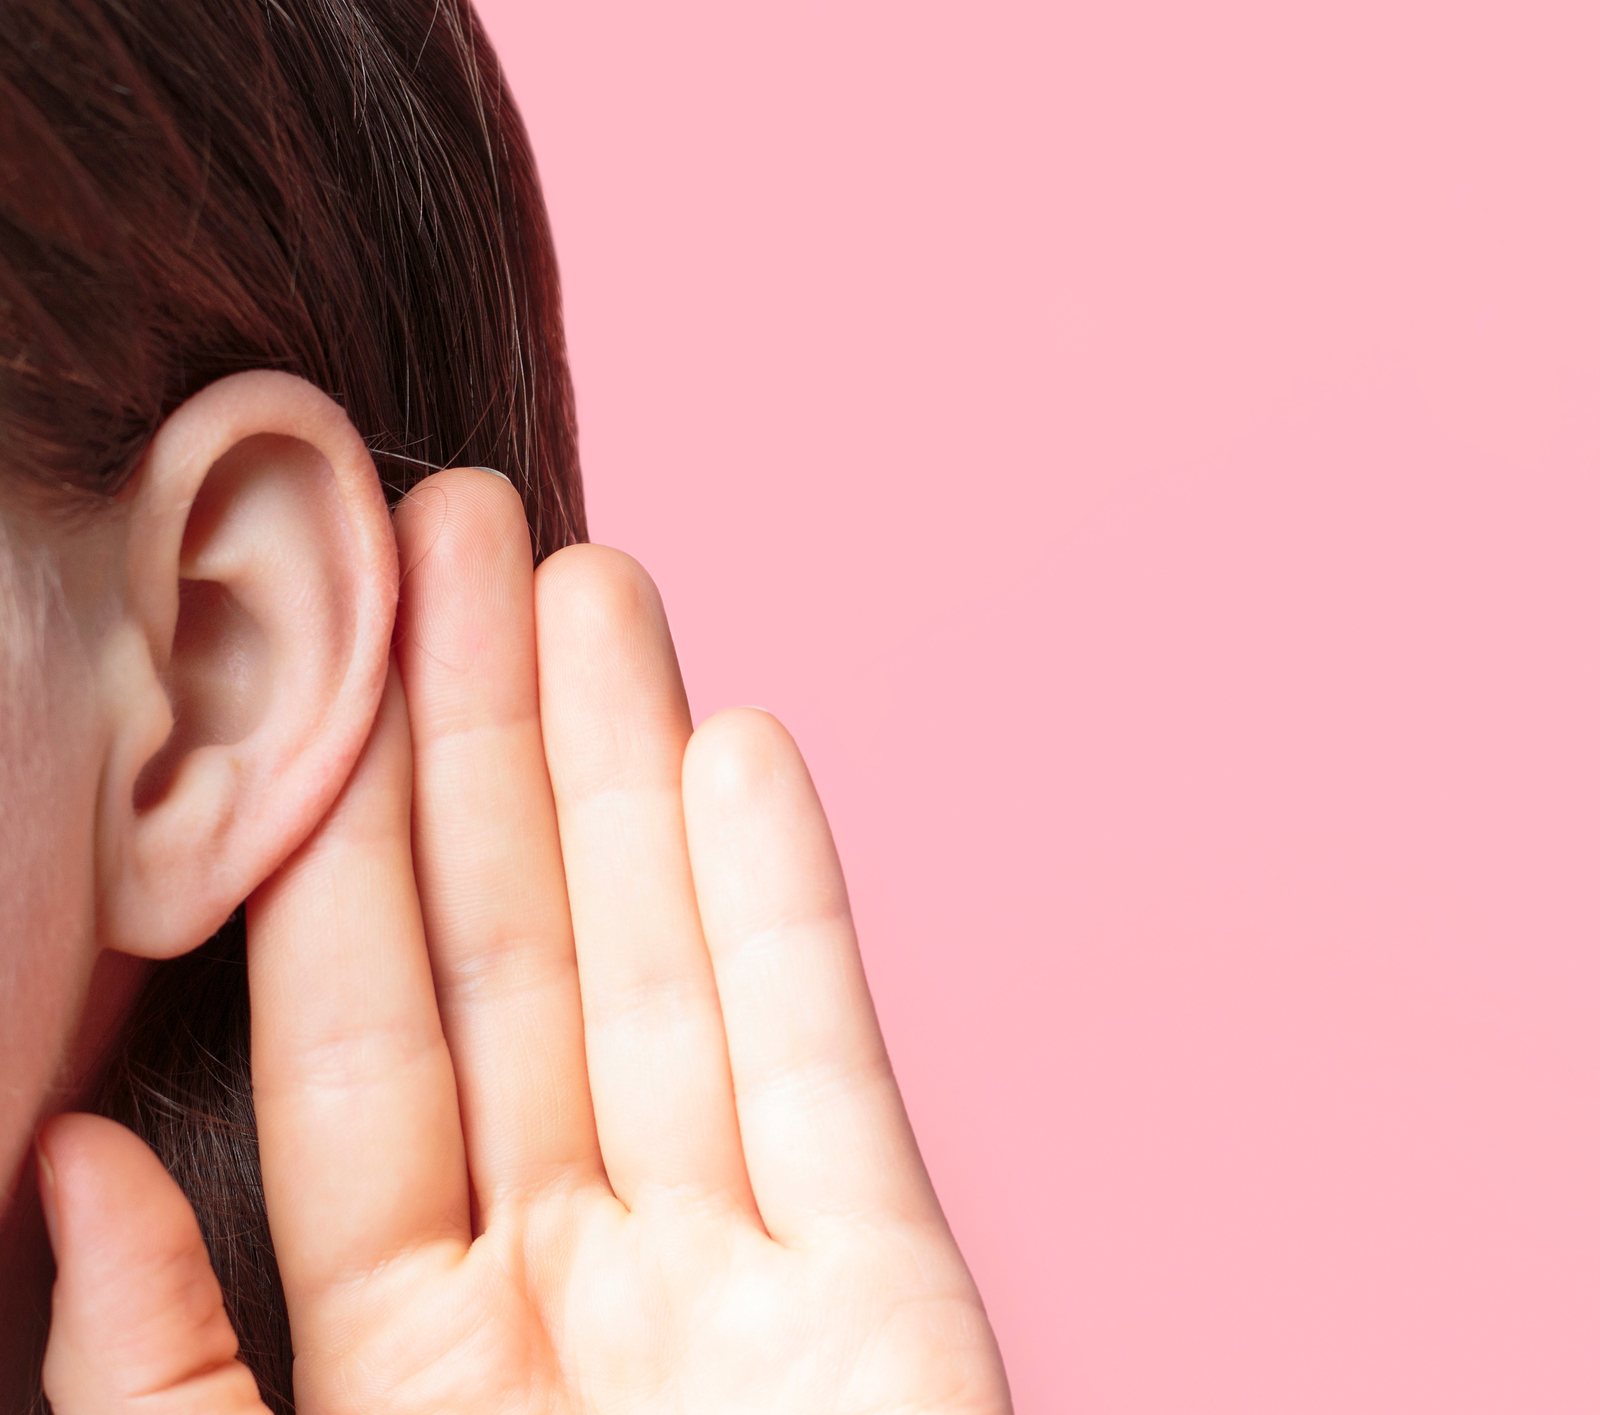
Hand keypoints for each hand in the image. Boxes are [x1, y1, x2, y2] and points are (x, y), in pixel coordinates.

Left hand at [39, 470, 1010, 1413]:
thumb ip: (171, 1369)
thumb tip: (73, 1162)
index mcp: (404, 1343)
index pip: (355, 1039)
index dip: (336, 835)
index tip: (326, 655)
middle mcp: (571, 1274)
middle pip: (515, 961)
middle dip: (488, 738)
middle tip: (460, 531)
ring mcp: (735, 1272)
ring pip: (669, 972)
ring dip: (631, 770)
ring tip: (596, 584)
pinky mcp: (888, 1282)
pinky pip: (824, 1066)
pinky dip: (789, 909)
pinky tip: (740, 756)